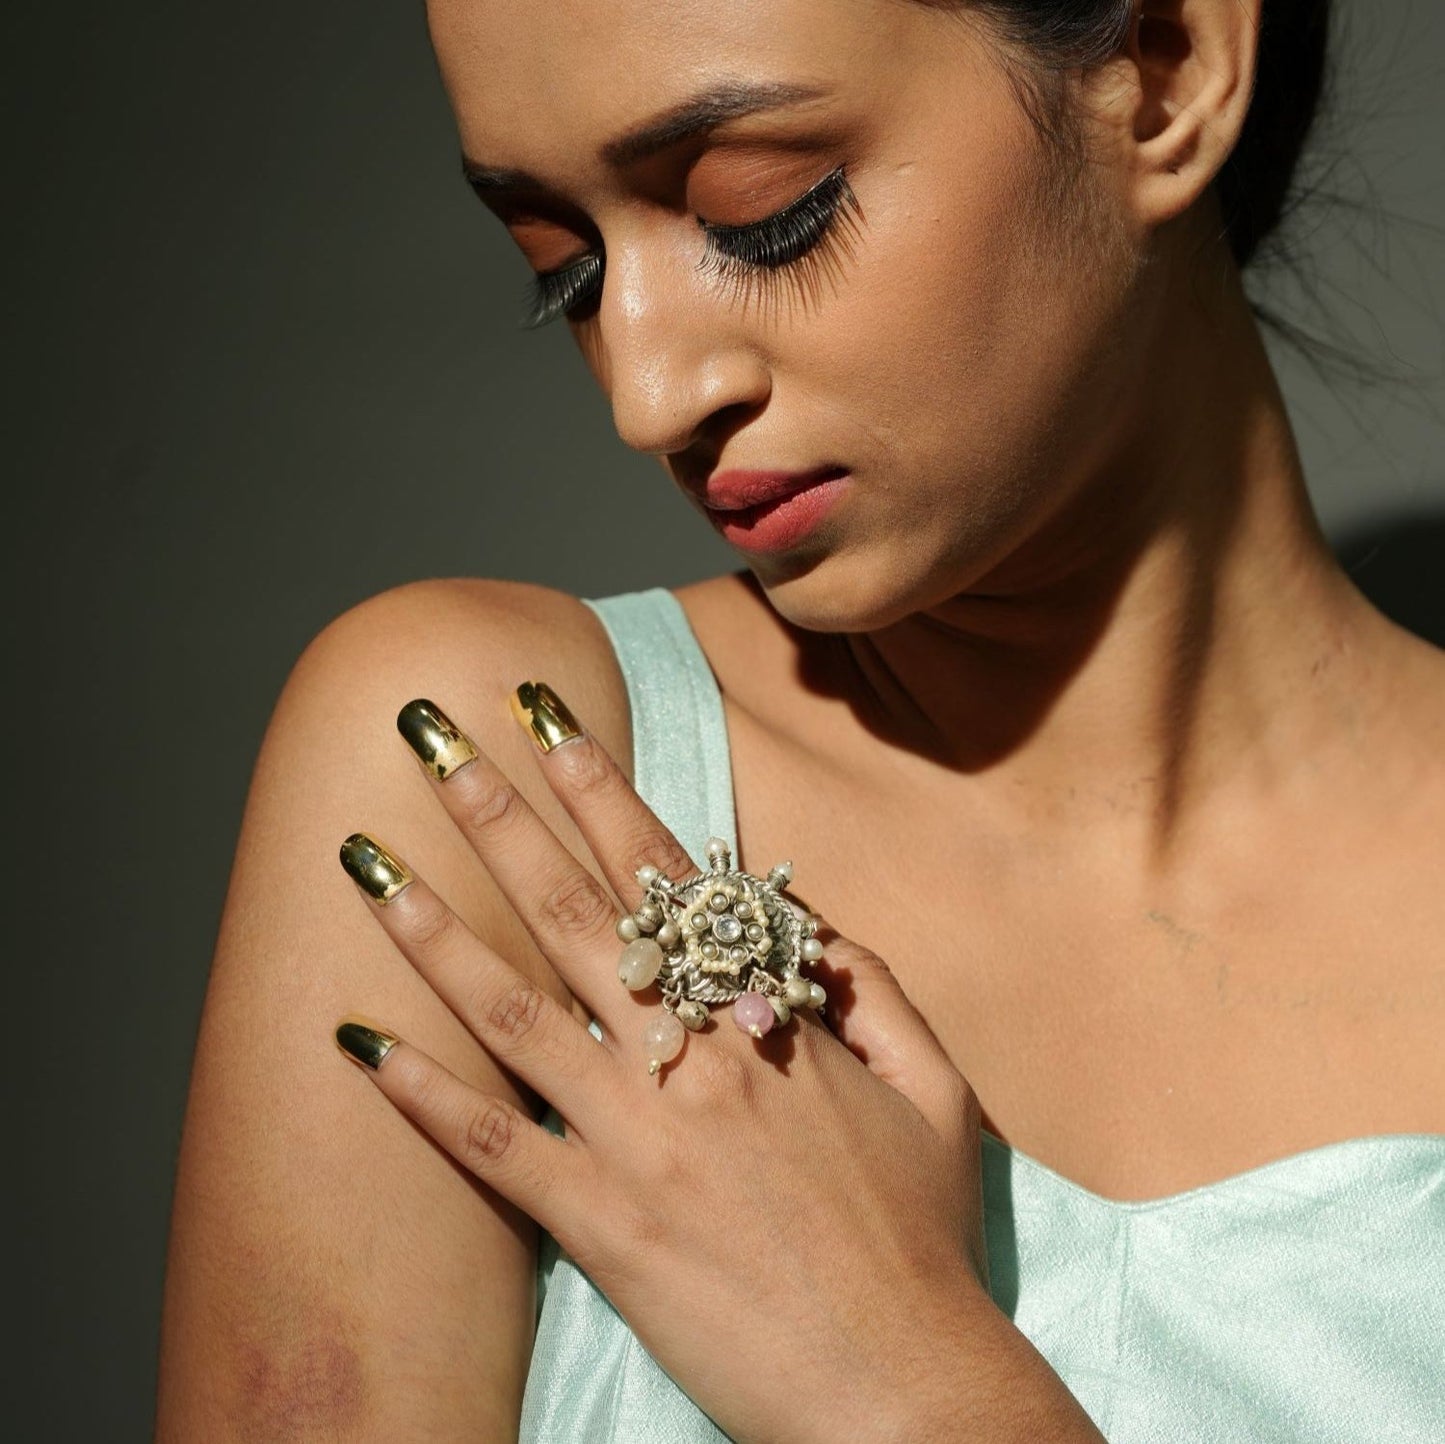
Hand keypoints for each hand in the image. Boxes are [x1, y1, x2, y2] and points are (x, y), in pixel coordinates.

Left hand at [333, 686, 994, 1443]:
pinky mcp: (598, 1227)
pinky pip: (491, 1149)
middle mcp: (688, 1057)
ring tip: (364, 857)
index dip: (597, 782)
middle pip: (570, 907)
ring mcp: (636, 1139)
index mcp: (763, 1017)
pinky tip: (353, 1042)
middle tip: (429, 734)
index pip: (662, 869)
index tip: (541, 714)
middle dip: (493, 809)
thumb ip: (875, 987)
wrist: (902, 1389)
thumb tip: (809, 920)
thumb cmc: (923, 1238)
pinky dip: (418, 1095)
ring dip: (431, 924)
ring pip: (511, 1007)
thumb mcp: (938, 1089)